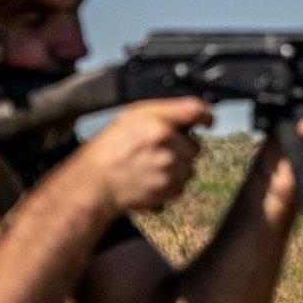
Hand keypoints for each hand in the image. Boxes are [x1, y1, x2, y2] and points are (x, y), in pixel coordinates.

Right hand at [79, 97, 212, 211]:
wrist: (95, 183)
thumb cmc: (110, 148)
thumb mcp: (131, 116)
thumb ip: (163, 112)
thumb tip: (193, 114)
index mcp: (158, 123)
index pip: (197, 111)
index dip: (206, 116)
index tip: (207, 121)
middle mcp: (167, 146)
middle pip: (195, 147)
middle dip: (181, 148)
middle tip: (157, 150)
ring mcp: (169, 170)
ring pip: (189, 169)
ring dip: (176, 168)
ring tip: (150, 166)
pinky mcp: (168, 190)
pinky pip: (181, 186)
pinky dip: (169, 185)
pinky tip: (149, 179)